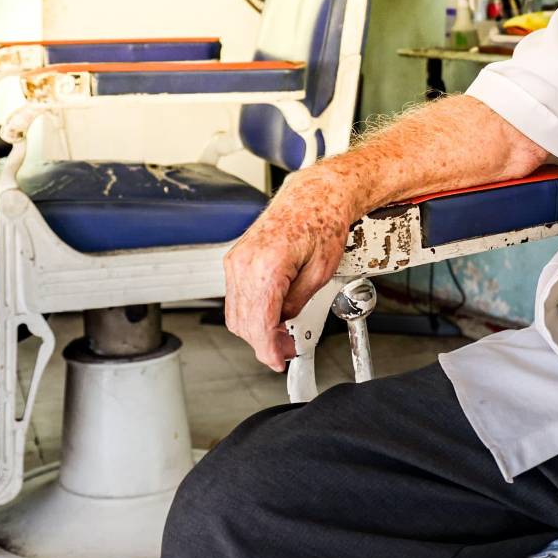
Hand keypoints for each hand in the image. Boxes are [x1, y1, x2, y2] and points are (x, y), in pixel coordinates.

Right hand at [223, 170, 362, 370]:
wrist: (314, 195)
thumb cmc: (322, 222)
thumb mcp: (321, 271)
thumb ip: (298, 302)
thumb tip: (284, 323)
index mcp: (266, 266)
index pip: (258, 323)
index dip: (268, 350)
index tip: (278, 362)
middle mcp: (244, 263)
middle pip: (243, 323)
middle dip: (263, 343)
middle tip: (287, 350)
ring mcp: (236, 260)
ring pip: (235, 313)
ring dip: (256, 329)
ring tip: (282, 333)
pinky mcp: (236, 259)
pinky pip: (236, 297)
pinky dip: (251, 312)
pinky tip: (272, 315)